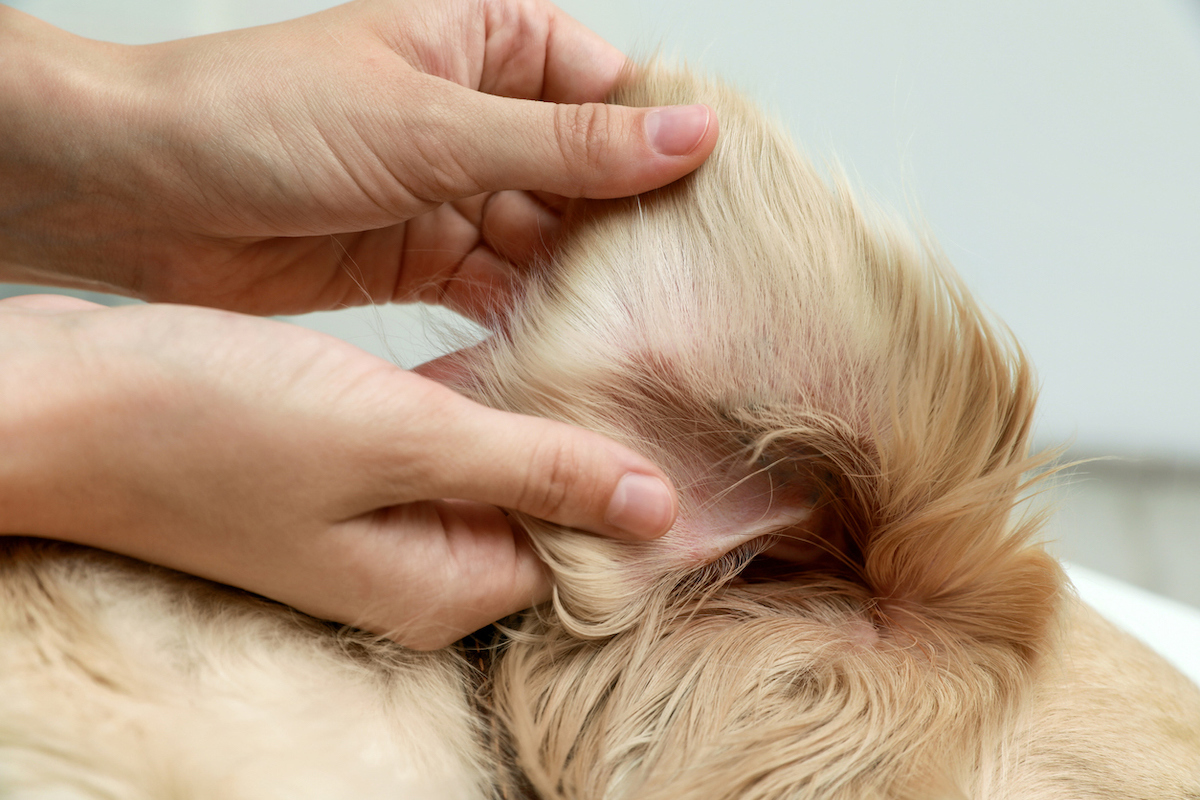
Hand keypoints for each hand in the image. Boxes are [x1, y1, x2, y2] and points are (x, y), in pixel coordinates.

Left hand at [0, 0, 716, 317]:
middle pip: (590, 177)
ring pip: (546, 240)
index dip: (670, 148)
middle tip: (685, 297)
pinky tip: (559, 350)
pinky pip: (496, 286)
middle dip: (627, 234)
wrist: (137, 192)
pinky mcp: (421, 255)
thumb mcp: (431, 126)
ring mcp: (452, 188)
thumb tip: (689, 134)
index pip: (616, 89)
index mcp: (488, 42)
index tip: (726, 215)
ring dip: (577, 285)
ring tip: (631, 337)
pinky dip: (522, 317)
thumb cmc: (259, 118)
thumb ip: (565, 144)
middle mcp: (479, 114)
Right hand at [0, 295, 677, 647]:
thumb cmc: (213, 425)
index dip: (630, 483)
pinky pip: (440, 442)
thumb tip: (652, 505)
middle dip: (588, 440)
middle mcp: (413, 568)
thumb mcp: (401, 439)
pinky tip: (507, 337)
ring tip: (595, 331)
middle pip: (538, 511)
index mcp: (438, 586)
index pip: (576, 554)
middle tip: (648, 349)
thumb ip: (533, 469)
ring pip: (492, 469)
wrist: (71, 400)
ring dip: (533, 409)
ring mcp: (375, 521)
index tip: (680, 403)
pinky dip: (475, 398)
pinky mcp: (344, 471)